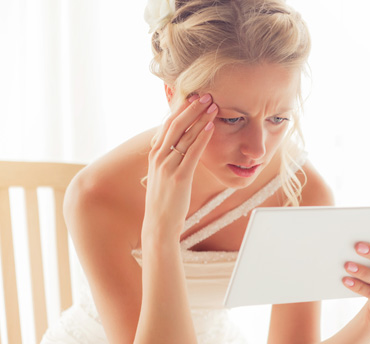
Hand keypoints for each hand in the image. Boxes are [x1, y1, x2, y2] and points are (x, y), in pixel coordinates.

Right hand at [142, 94, 218, 238]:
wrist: (159, 223)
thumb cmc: (166, 199)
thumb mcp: (164, 174)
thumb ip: (171, 158)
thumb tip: (181, 145)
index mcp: (155, 154)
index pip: (168, 124)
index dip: (181, 109)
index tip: (194, 97)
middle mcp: (159, 156)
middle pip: (175, 125)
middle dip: (191, 108)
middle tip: (206, 95)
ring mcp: (168, 166)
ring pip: (185, 136)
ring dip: (200, 119)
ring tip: (213, 106)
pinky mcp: (179, 177)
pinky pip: (191, 153)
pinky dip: (201, 138)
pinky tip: (210, 127)